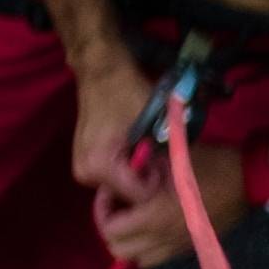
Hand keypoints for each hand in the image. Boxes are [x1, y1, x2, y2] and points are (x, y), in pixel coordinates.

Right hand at [66, 42, 155, 199]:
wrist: (102, 73)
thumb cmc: (129, 94)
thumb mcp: (156, 125)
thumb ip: (169, 155)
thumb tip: (185, 178)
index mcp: (99, 166)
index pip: (139, 196)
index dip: (160, 183)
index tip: (168, 162)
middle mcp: (86, 174)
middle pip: (131, 193)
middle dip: (151, 179)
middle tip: (161, 154)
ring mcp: (83, 169)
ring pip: (125, 185)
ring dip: (142, 173)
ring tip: (150, 148)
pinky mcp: (87, 162)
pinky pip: (116, 175)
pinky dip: (131, 167)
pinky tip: (138, 148)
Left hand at [92, 145, 240, 268]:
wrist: (251, 178)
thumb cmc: (210, 164)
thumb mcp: (170, 160)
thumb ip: (140, 173)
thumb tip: (119, 179)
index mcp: (157, 216)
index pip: (110, 230)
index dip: (103, 211)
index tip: (111, 193)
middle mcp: (166, 239)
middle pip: (120, 251)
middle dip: (113, 229)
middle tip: (119, 208)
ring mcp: (180, 246)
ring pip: (139, 260)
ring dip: (131, 242)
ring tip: (135, 220)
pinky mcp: (193, 247)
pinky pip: (159, 259)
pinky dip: (149, 247)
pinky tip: (155, 226)